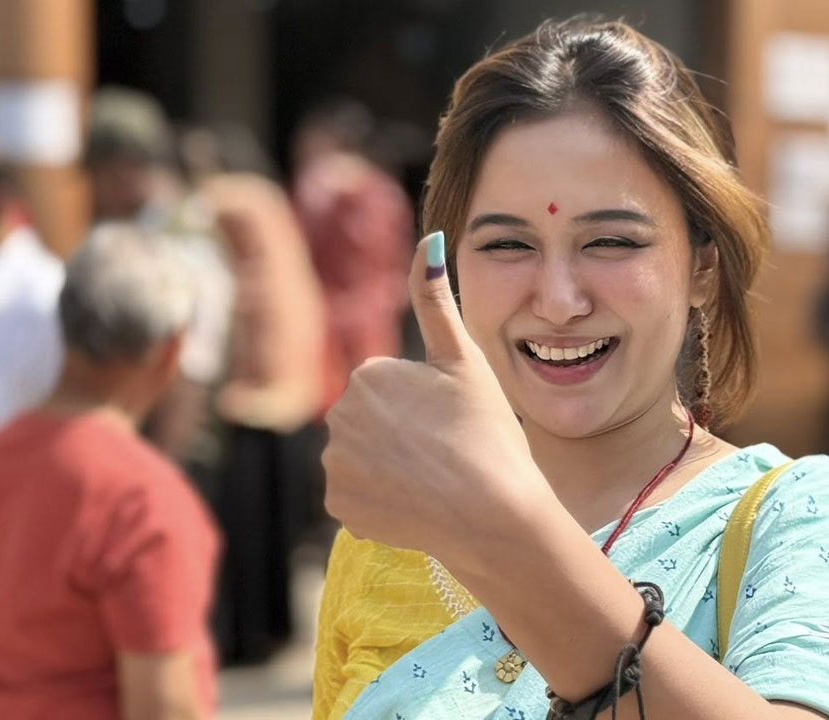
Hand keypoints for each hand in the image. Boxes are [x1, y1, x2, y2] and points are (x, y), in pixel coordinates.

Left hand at [322, 232, 549, 559]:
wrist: (493, 515)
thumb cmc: (487, 433)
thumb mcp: (465, 360)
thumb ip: (436, 300)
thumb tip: (429, 239)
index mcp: (369, 376)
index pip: (391, 388)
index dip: (427, 406)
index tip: (453, 422)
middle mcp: (339, 416)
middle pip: (372, 423)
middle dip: (402, 435)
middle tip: (446, 452)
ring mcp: (335, 464)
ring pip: (364, 459)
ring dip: (391, 468)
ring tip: (433, 480)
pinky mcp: (339, 506)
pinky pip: (358, 496)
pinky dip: (382, 501)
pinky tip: (416, 504)